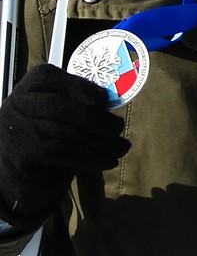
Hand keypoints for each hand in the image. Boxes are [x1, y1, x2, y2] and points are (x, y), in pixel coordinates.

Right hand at [0, 63, 129, 228]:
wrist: (25, 179)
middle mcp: (17, 105)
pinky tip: (107, 162)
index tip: (104, 99)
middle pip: (59, 106)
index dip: (79, 86)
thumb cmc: (50, 139)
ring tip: (121, 148)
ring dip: (102, 142)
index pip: (48, 77)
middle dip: (96, 117)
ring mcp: (17, 129)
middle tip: (118, 128)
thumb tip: (111, 100)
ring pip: (66, 131)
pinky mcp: (23, 154)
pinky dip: (91, 157)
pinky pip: (63, 151)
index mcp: (27, 87)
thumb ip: (78, 103)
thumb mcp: (61, 115)